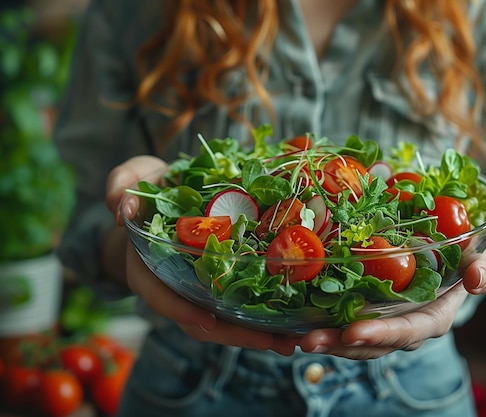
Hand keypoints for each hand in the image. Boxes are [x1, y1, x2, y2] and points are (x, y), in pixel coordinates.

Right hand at [105, 157, 299, 355]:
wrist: (168, 198)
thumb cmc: (152, 188)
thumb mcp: (135, 177)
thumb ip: (123, 183)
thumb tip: (121, 209)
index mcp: (148, 265)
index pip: (159, 295)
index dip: (179, 310)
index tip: (206, 321)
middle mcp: (174, 284)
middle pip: (199, 321)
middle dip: (235, 335)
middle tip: (275, 341)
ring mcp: (199, 289)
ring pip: (223, 322)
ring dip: (256, 335)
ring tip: (292, 342)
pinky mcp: (222, 283)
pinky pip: (239, 307)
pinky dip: (262, 319)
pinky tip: (293, 326)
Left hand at [298, 250, 485, 359]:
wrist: (451, 261)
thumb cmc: (466, 260)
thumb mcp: (481, 261)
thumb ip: (483, 271)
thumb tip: (476, 278)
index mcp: (431, 319)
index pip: (406, 332)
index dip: (381, 334)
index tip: (353, 333)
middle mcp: (404, 328)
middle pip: (370, 343)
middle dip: (340, 344)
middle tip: (308, 340)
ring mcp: (383, 323)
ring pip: (351, 340)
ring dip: (324, 339)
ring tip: (294, 336)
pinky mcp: (365, 313)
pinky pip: (342, 324)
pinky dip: (319, 325)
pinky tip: (292, 323)